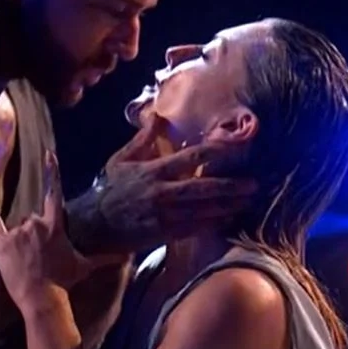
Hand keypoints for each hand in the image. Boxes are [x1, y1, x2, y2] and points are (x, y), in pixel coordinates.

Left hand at [0, 151, 94, 311]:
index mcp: (55, 225)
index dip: (52, 171)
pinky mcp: (3, 242)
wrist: (41, 297)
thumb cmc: (64, 281)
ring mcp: (18, 232)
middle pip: (34, 218)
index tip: (48, 153)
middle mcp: (36, 223)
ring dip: (22, 238)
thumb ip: (105, 258)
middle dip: (36, 232)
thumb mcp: (85, 267)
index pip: (55, 192)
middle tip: (40, 256)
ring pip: (19, 226)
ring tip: (27, 260)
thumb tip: (128, 257)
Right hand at [64, 118, 258, 256]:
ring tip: (247, 201)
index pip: (189, 157)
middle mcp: (160, 193)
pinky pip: (194, 229)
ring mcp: (163, 215)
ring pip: (202, 210)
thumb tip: (157, 114)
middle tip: (253, 184)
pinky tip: (228, 219)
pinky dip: (213, 223)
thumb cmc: (109, 189)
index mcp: (152, 171)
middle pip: (202, 188)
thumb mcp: (121, 159)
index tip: (235, 146)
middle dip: (229, 186)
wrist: (93, 225)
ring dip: (227, 206)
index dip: (215, 151)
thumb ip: (143, 139)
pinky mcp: (163, 234)